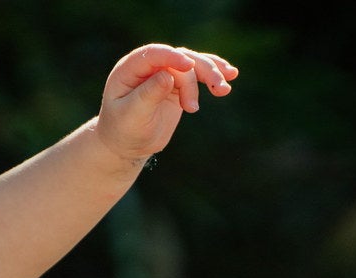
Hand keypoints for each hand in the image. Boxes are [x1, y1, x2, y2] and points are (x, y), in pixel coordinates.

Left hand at [95, 43, 237, 165]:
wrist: (127, 145)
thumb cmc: (124, 131)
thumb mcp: (131, 116)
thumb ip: (147, 95)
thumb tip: (168, 75)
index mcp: (130, 69)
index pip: (154, 54)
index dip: (172, 57)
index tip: (188, 66)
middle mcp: (149, 65)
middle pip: (180, 58)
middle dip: (199, 71)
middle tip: (216, 88)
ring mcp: (166, 72)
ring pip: (193, 64)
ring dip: (211, 74)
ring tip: (224, 90)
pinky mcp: (179, 83)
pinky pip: (199, 74)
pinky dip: (214, 75)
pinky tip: (231, 76)